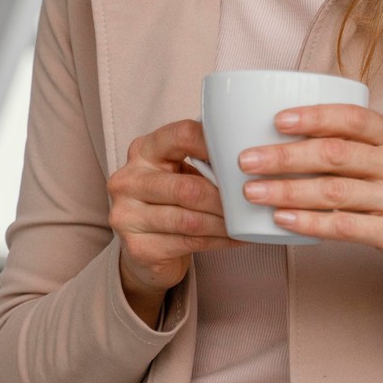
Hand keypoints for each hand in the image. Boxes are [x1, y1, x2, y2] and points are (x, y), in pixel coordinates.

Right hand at [107, 119, 239, 325]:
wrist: (146, 246)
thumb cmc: (173, 199)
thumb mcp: (181, 169)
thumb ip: (205, 158)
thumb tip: (253, 153)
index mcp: (143, 150)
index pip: (181, 136)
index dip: (216, 145)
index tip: (246, 155)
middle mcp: (128, 180)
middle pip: (188, 188)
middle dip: (225, 198)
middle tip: (254, 201)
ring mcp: (127, 216)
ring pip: (190, 220)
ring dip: (225, 223)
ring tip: (249, 221)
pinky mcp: (138, 247)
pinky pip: (189, 243)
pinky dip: (219, 241)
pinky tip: (237, 237)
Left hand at [240, 104, 382, 296]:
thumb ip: (348, 146)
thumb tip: (276, 137)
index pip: (353, 118)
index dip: (314, 117)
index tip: (276, 121)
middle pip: (336, 154)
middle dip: (285, 156)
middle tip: (247, 161)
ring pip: (335, 191)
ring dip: (288, 191)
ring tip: (253, 192)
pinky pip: (345, 226)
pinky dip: (309, 223)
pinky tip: (282, 220)